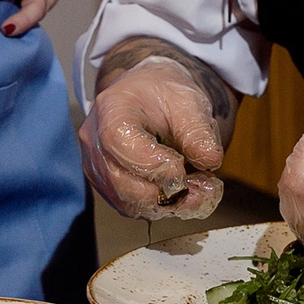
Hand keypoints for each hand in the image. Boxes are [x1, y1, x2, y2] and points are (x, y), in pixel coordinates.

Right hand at [79, 52, 226, 219]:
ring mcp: (96, 168)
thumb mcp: (188, 101)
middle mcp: (94, 142)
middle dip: (168, 192)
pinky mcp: (106, 187)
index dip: (157, 165)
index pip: (124, 146)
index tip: (185, 166)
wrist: (147, 97)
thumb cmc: (164, 95)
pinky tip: (182, 192)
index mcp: (111, 110)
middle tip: (204, 187)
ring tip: (198, 189)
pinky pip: (131, 208)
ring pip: (129, 203)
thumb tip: (209, 161)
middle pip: (124, 183)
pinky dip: (160, 207)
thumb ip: (199, 131)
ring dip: (168, 204)